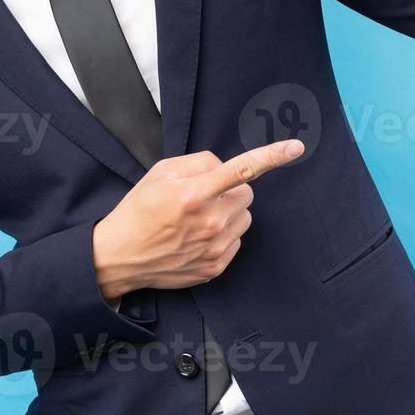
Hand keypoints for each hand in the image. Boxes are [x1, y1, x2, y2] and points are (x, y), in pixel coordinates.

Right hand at [90, 140, 303, 300]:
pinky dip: (223, 235)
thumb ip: (198, 162)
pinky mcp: (216, 267)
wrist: (119, 257)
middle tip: (203, 197)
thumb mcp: (160, 173)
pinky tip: (196, 238)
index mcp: (194, 194)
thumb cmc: (139, 211)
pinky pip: (236, 241)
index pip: (241, 170)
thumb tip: (223, 167)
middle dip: (230, 191)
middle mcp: (209, 222)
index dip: (271, 156)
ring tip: (197, 219)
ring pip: (244, 217)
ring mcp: (215, 248)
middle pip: (246, 194)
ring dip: (229, 213)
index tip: (295, 147)